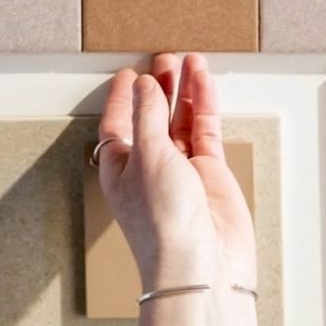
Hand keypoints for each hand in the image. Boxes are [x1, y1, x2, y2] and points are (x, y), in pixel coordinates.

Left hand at [96, 53, 255, 292]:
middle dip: (157, 87)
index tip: (128, 73)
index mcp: (120, 169)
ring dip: (184, 90)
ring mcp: (181, 171)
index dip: (121, 97)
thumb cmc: (164, 224)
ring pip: (181, 120)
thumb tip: (144, 85)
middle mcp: (149, 168)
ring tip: (189, 60)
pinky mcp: (209, 174)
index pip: (116, 123)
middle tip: (165, 58)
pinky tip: (204, 81)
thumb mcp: (147, 156)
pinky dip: (204, 105)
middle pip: (151, 117)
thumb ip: (146, 115)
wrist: (202, 266)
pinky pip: (205, 130)